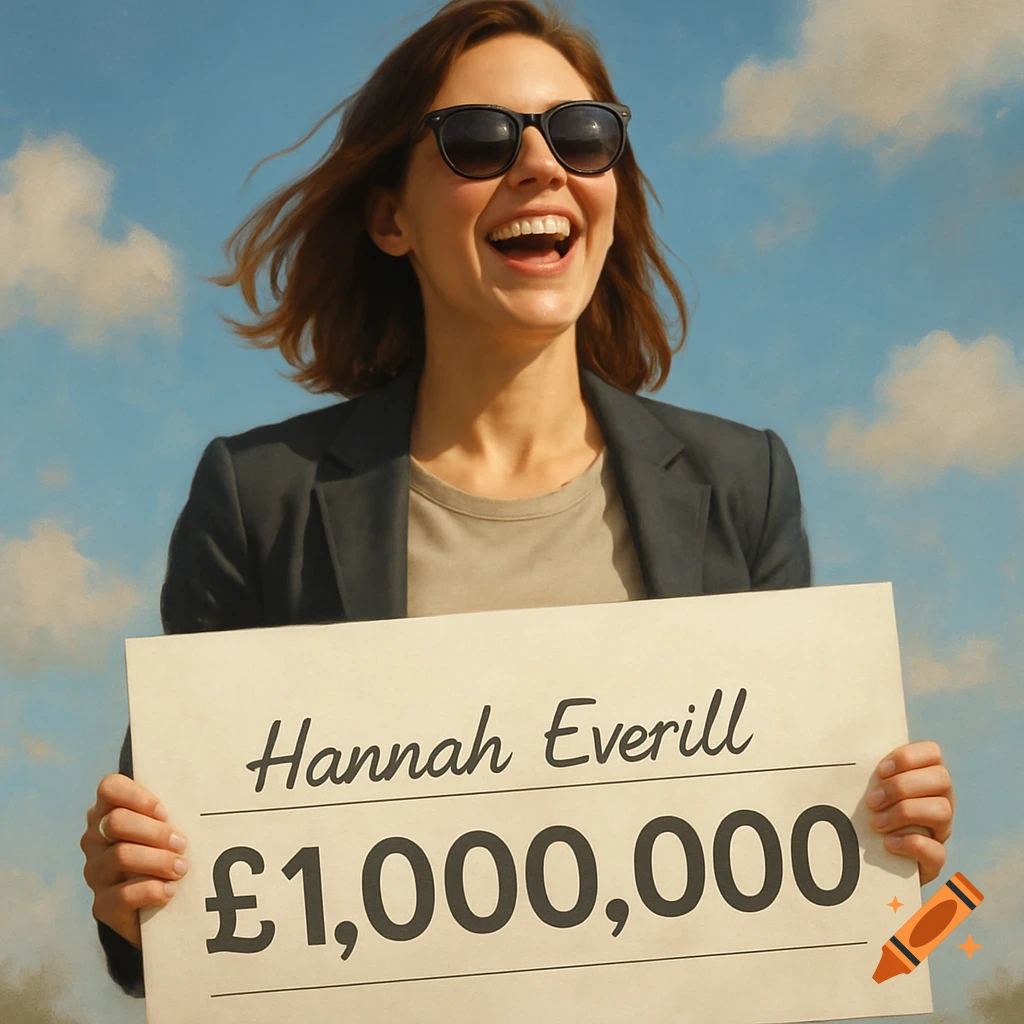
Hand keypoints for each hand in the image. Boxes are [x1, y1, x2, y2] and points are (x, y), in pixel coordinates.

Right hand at [81, 774, 188, 947]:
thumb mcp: (166, 827)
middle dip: (155, 832)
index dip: (137, 796)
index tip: (165, 812)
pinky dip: (151, 890)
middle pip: (116, 822)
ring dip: (158, 860)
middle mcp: (95, 839)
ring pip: (121, 856)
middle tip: (182, 843)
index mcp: (109, 811)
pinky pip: (122, 895)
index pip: (110, 788)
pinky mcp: (102, 905)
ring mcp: (95, 872)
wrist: (154, 907)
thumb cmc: (165, 851)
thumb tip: (200, 802)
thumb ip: (170, 812)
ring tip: (182, 867)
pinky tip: (170, 891)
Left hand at [868, 740, 954, 884]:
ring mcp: (942, 830)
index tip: (880, 770)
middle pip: (941, 779)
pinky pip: (937, 850)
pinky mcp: (936, 859)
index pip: (932, 752)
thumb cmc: (870, 811)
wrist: (875, 859)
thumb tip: (842, 756)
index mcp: (925, 776)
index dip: (908, 757)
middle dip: (901, 787)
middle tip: (872, 801)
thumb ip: (868, 771)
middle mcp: (941, 799)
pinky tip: (888, 844)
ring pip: (942, 811)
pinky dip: (910, 844)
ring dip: (904, 813)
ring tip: (876, 823)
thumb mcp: (871, 787)